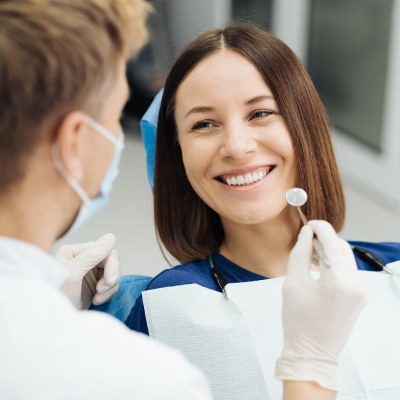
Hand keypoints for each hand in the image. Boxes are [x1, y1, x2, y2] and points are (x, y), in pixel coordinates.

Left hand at [57, 233, 119, 308]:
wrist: (51, 322)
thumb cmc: (56, 296)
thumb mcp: (73, 273)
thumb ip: (92, 254)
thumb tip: (111, 237)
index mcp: (75, 252)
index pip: (105, 250)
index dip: (112, 264)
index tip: (109, 281)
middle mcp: (83, 260)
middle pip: (111, 261)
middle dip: (111, 277)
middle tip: (101, 291)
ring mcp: (89, 274)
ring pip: (113, 273)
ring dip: (110, 287)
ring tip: (97, 298)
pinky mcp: (94, 286)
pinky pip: (111, 285)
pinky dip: (108, 293)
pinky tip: (96, 301)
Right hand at [275, 220, 366, 391]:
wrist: (312, 353)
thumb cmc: (298, 321)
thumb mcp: (293, 283)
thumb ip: (300, 253)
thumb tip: (307, 234)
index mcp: (338, 281)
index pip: (331, 241)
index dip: (319, 227)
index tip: (308, 224)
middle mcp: (356, 284)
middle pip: (342, 248)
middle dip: (324, 239)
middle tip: (305, 241)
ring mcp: (361, 292)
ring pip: (346, 259)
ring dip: (330, 252)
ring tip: (310, 257)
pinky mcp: (360, 298)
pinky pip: (349, 272)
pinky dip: (335, 265)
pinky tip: (320, 270)